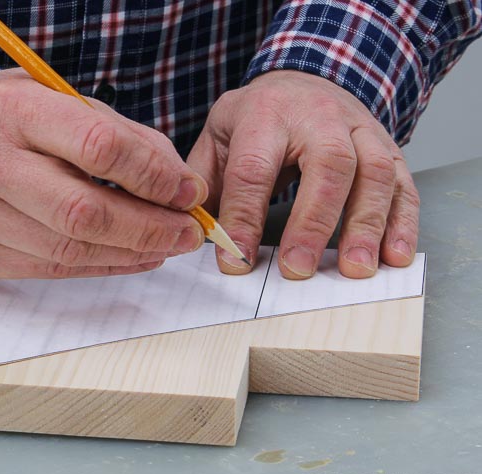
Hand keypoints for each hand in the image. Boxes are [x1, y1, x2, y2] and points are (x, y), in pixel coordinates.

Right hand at [0, 69, 206, 280]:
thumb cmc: (6, 120)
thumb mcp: (59, 101)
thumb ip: (123, 136)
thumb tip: (179, 185)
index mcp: (11, 110)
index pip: (97, 146)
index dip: (153, 175)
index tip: (187, 192)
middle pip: (83, 212)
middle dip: (149, 229)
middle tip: (187, 233)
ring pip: (69, 250)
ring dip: (131, 254)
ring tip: (167, 247)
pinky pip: (51, 269)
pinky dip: (100, 267)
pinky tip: (130, 257)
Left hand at [187, 70, 419, 278]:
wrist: (305, 79)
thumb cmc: (258, 118)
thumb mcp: (218, 134)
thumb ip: (203, 179)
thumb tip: (195, 228)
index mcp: (266, 114)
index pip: (254, 168)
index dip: (244, 217)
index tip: (236, 261)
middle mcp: (319, 117)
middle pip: (328, 163)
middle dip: (313, 220)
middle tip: (298, 268)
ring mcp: (361, 130)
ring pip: (375, 173)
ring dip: (367, 225)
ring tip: (354, 269)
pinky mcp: (389, 148)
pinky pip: (404, 184)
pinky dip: (402, 223)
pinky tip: (392, 256)